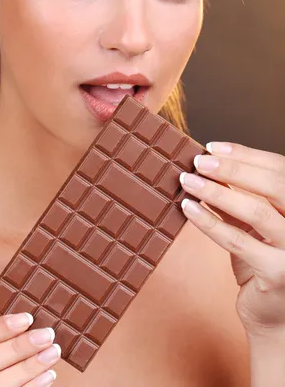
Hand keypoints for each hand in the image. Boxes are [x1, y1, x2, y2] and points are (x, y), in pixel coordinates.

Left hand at [179, 141, 284, 337]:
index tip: (212, 146)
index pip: (280, 169)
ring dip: (217, 192)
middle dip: (233, 169)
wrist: (275, 318)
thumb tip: (207, 166)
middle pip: (274, 185)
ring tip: (188, 180)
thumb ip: (242, 198)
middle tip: (199, 161)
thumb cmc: (264, 263)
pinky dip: (210, 222)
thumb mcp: (256, 225)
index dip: (245, 154)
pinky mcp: (279, 274)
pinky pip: (238, 241)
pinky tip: (189, 209)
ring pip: (256, 211)